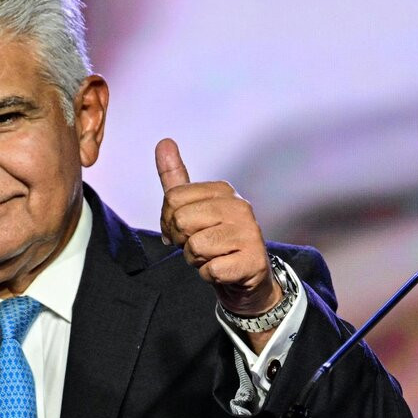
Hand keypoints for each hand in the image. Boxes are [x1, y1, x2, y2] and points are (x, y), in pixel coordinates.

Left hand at [156, 138, 279, 316]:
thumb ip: (175, 178)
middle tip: (199, 245)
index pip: (172, 199)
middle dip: (181, 240)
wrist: (243, 275)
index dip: (169, 221)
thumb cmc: (214, 240)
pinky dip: (210, 275)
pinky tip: (224, 270)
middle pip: (180, 220)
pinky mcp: (253, 260)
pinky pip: (210, 270)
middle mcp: (240, 206)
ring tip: (213, 256)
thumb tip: (164, 142)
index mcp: (222, 190)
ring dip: (196, 259)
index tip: (185, 230)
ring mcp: (250, 233)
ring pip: (195, 246)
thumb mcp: (190, 207)